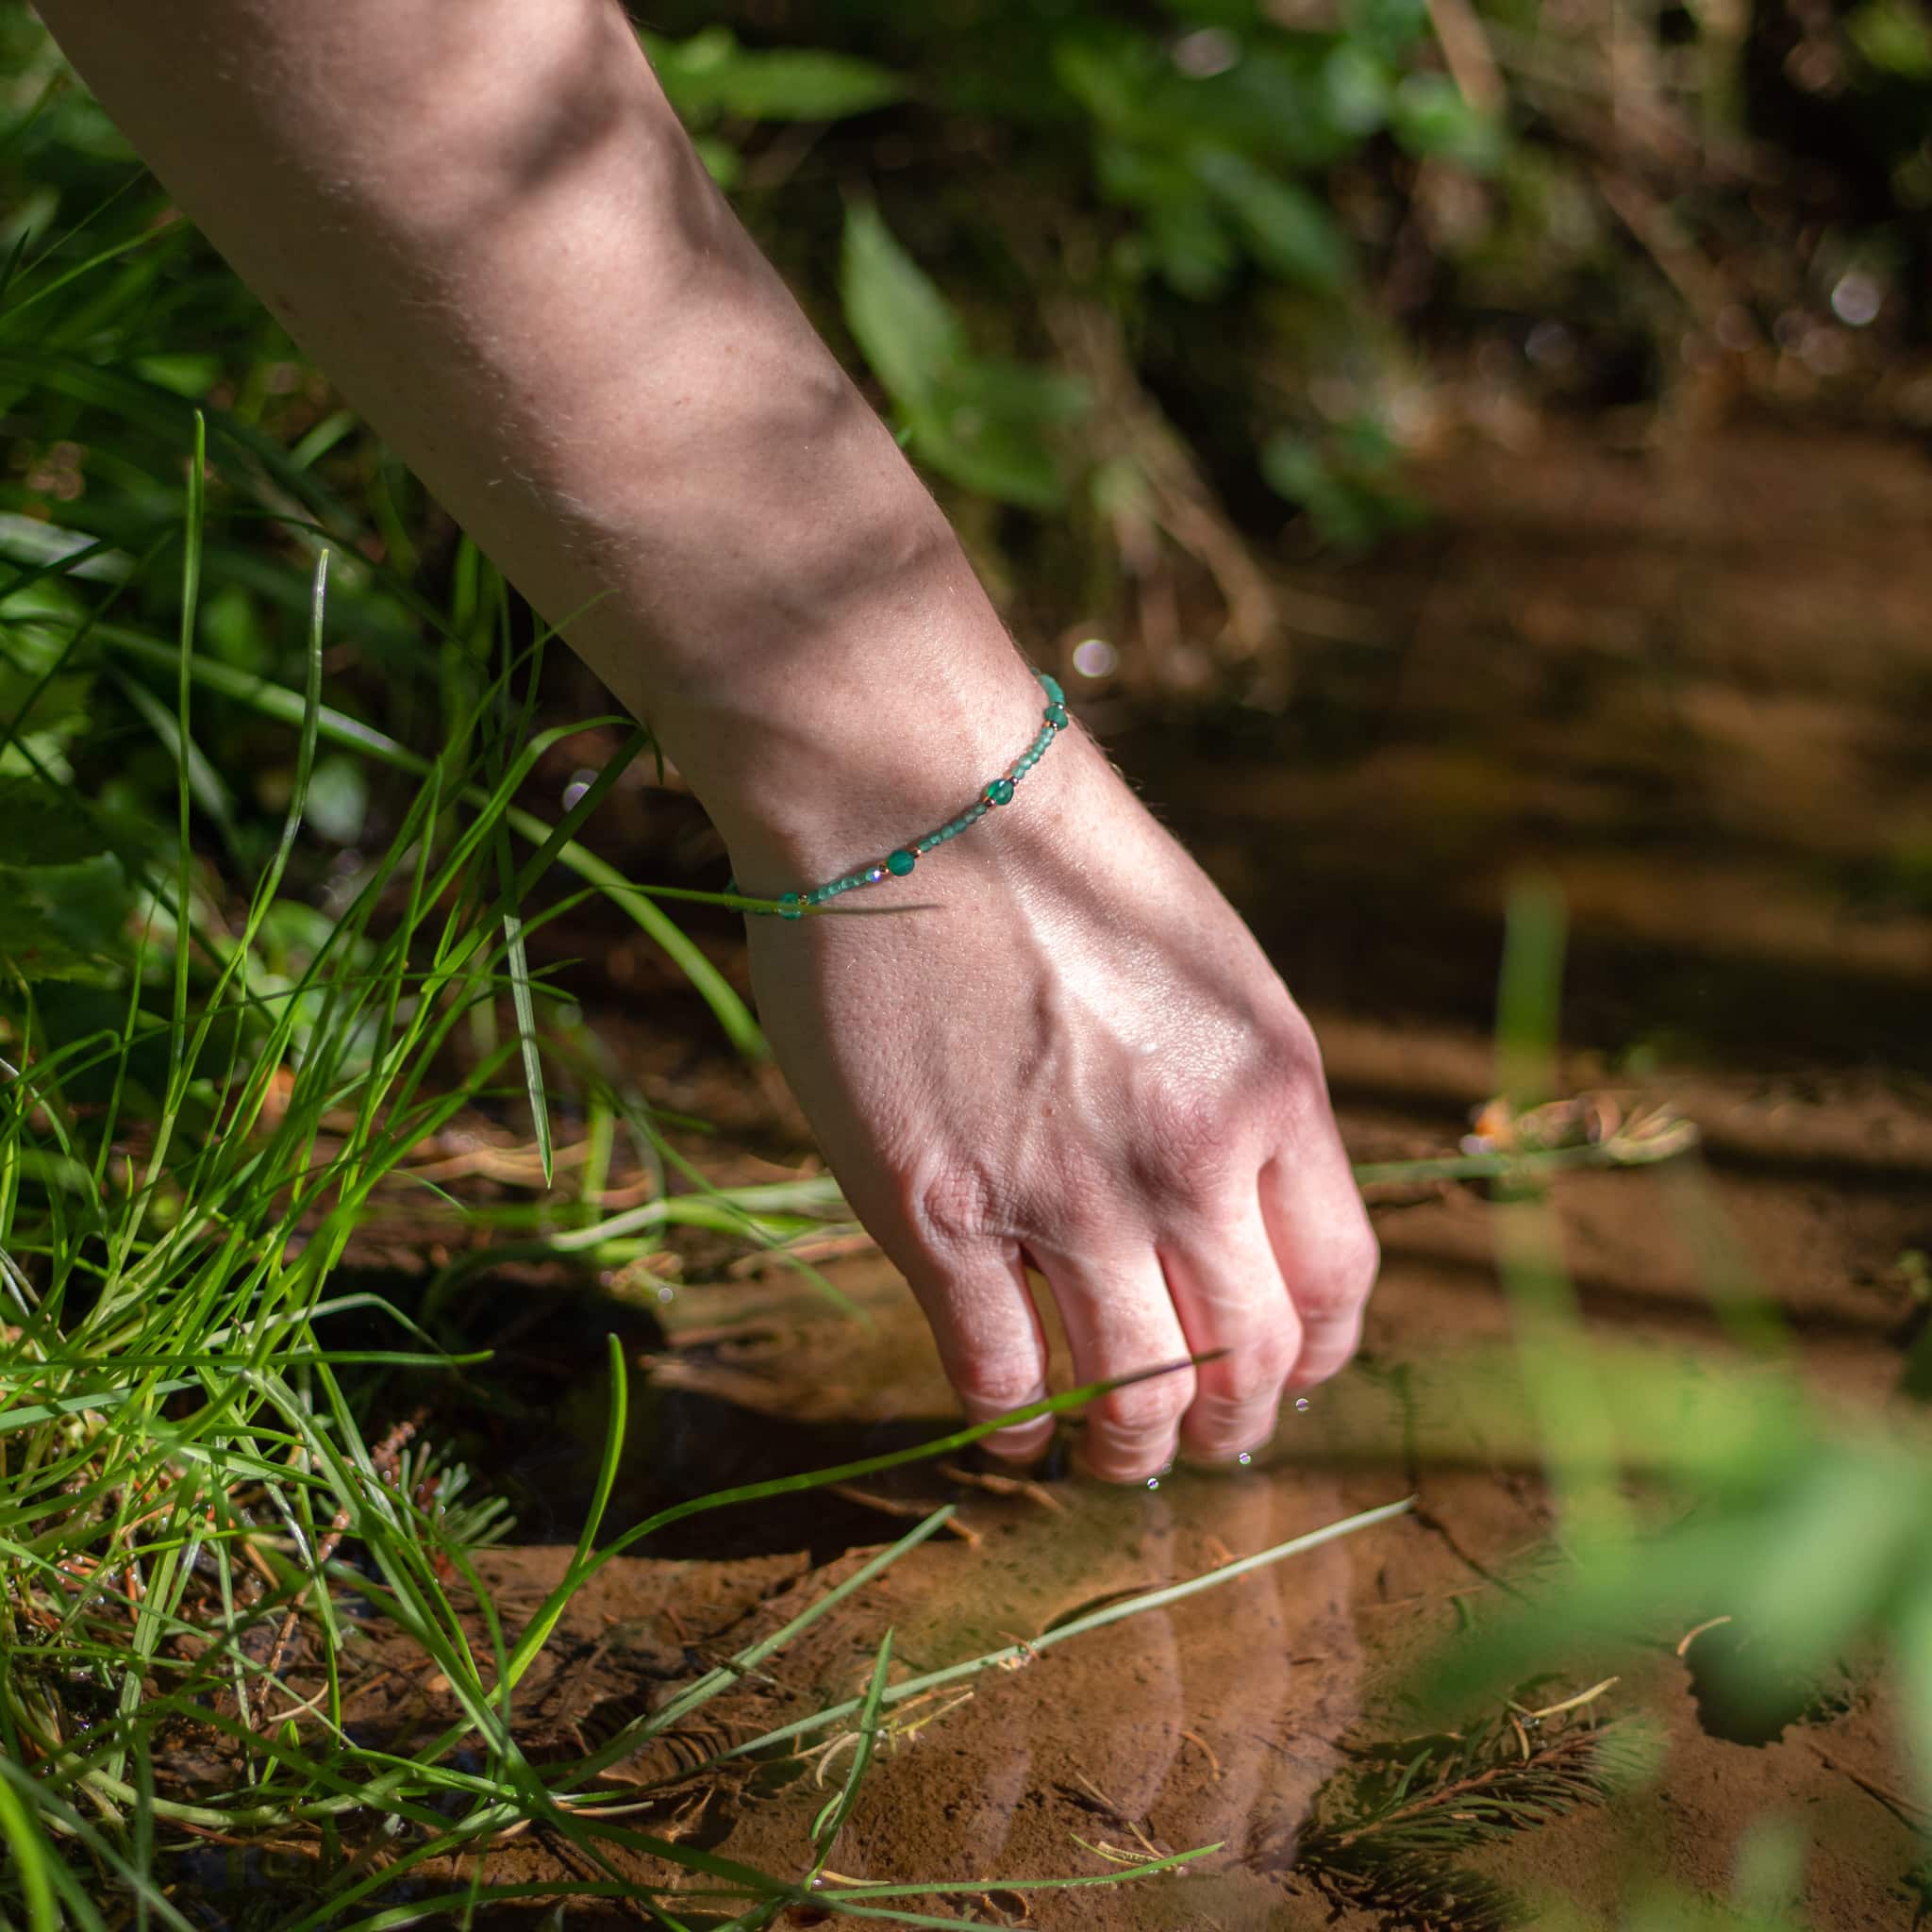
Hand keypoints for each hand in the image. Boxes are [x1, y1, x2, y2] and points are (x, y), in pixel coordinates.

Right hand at [741, 724, 1378, 1482]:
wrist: (913, 785)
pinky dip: (1010, 1430)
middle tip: (1196, 1444)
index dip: (1314, 1358)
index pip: (1338, 1283)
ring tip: (1104, 1458)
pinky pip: (996, 1374)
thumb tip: (1240, 1207)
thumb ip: (1241, 1090)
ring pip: (1129, 1395)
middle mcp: (1189, 1158)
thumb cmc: (1058, 858)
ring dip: (1125, 1451)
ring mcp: (1062, 1193)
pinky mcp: (938, 1209)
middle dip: (1227, 1426)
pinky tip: (1005, 1434)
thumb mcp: (1210, 965)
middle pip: (1246, 1359)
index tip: (1282, 1378)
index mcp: (1273, 1087)